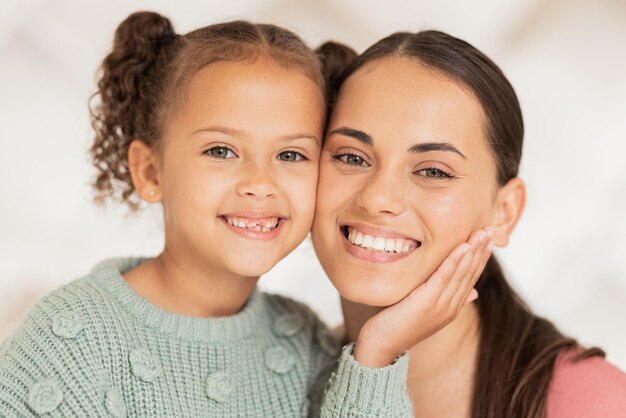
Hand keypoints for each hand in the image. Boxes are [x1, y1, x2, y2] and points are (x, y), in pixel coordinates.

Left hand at [353, 227, 493, 366]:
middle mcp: (450, 307)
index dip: (481, 258)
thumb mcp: (426, 310)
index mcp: (452, 308)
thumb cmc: (399, 325)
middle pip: (470, 273)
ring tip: (482, 232)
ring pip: (461, 273)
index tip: (489, 239)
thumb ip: (448, 299)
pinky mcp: (427, 303)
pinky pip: (444, 277)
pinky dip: (455, 261)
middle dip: (481, 250)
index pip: (471, 278)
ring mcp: (440, 306)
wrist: (382, 346)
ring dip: (473, 251)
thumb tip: (474, 293)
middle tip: (491, 228)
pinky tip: (463, 246)